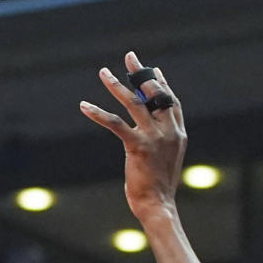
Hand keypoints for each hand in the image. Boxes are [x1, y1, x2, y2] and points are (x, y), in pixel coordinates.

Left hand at [80, 51, 186, 222]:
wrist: (158, 205)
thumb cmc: (158, 187)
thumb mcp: (166, 159)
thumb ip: (162, 141)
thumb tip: (152, 132)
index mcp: (178, 134)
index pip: (171, 101)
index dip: (161, 84)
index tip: (153, 69)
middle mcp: (169, 131)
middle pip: (154, 94)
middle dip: (141, 74)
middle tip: (129, 57)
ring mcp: (155, 138)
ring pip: (134, 103)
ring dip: (116, 85)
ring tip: (103, 72)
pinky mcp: (138, 146)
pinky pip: (115, 123)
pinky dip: (98, 113)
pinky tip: (84, 105)